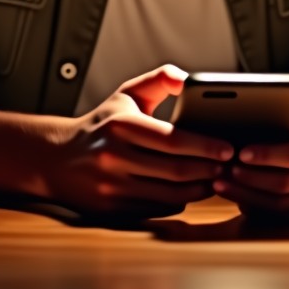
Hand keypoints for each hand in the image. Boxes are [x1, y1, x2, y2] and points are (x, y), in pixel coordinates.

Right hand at [39, 65, 234, 215]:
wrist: (57, 158)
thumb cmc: (103, 123)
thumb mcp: (127, 94)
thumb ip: (160, 79)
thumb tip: (187, 79)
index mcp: (122, 125)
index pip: (173, 139)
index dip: (205, 146)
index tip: (228, 148)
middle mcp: (114, 157)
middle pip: (175, 170)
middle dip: (209, 169)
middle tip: (230, 166)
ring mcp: (111, 186)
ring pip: (169, 194)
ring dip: (199, 189)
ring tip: (217, 179)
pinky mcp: (110, 209)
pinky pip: (156, 208)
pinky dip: (180, 202)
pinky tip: (193, 191)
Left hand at [213, 108, 288, 219]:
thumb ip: (277, 122)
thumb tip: (237, 129)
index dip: (267, 156)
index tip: (241, 153)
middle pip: (286, 183)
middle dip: (251, 178)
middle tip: (225, 169)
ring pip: (280, 204)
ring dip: (246, 195)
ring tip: (221, 183)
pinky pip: (279, 216)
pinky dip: (254, 206)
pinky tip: (235, 195)